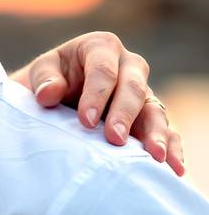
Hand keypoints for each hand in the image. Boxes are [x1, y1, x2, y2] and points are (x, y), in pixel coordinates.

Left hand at [13, 32, 183, 175]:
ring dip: (156, 133)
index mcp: (101, 47)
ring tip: (155, 156)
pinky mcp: (150, 117)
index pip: (103, 70)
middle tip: (115, 139)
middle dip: (125, 114)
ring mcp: (143, 92)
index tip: (85, 121)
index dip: (96, 94)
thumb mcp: (41, 72)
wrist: (56, 97)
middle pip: (133, 88)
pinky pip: (167, 130)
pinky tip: (174, 167)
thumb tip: (47, 94)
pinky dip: (171, 148)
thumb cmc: (50, 80)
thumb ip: (44, 79)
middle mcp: (128, 66)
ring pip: (154, 110)